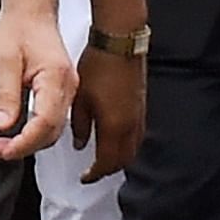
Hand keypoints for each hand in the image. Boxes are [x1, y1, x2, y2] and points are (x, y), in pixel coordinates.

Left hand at [0, 6, 74, 162]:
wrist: (30, 12)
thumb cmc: (19, 28)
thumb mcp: (4, 60)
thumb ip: (5, 94)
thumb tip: (3, 125)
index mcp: (55, 77)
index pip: (45, 122)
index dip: (24, 142)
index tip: (3, 150)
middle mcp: (67, 86)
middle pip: (52, 131)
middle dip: (24, 147)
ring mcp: (67, 90)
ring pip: (53, 129)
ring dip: (29, 142)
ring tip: (3, 145)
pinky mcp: (61, 91)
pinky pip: (53, 120)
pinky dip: (35, 132)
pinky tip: (18, 134)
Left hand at [70, 43, 144, 180]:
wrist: (120, 42)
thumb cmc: (99, 65)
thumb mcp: (79, 98)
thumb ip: (78, 125)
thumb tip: (78, 143)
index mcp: (114, 126)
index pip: (107, 162)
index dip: (94, 173)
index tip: (84, 177)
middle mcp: (131, 125)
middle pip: (123, 160)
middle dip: (108, 169)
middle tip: (93, 171)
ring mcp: (139, 115)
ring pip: (132, 148)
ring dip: (119, 158)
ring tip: (103, 158)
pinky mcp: (141, 105)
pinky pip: (136, 134)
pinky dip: (126, 143)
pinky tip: (114, 137)